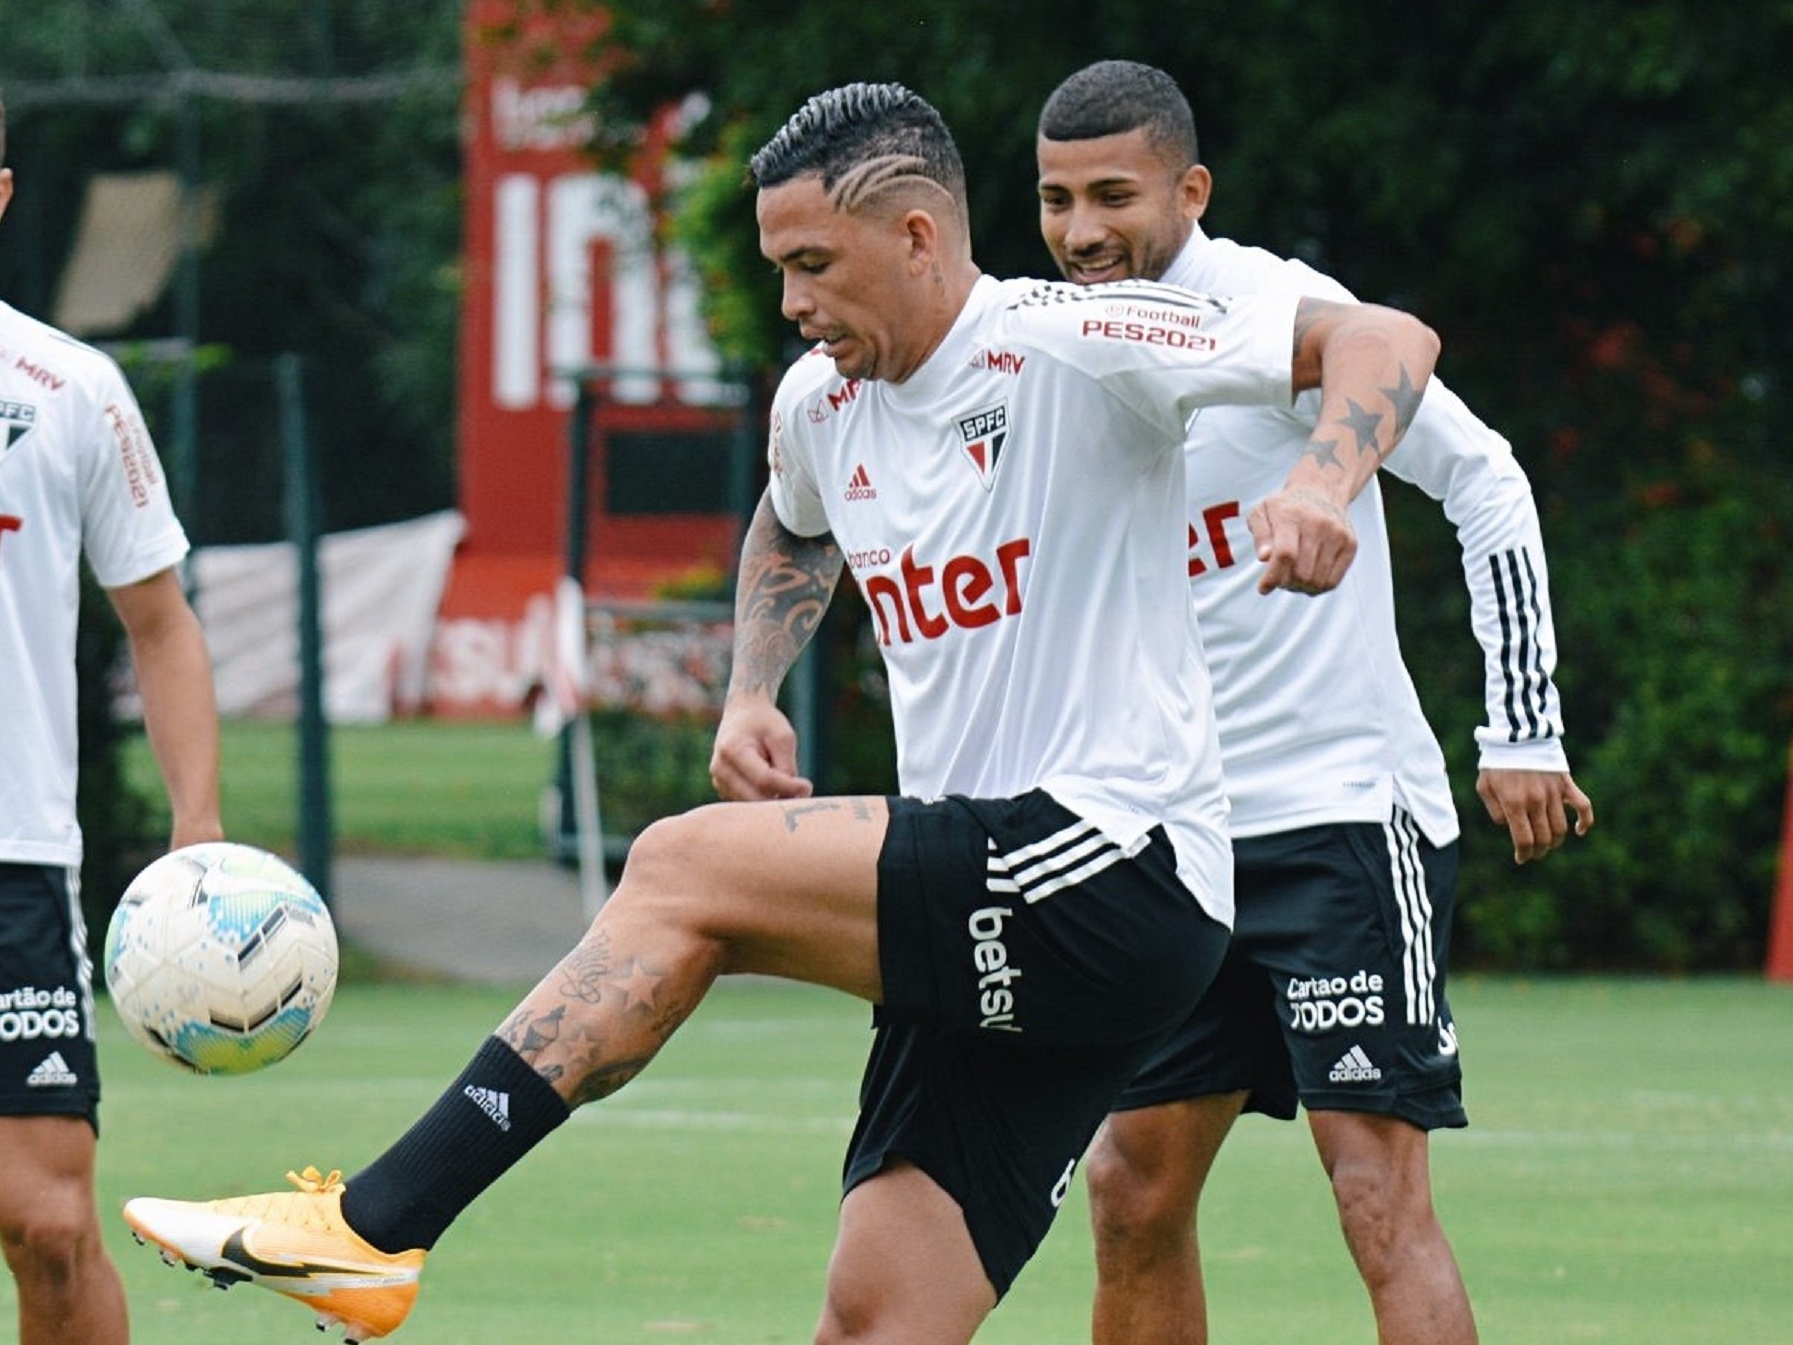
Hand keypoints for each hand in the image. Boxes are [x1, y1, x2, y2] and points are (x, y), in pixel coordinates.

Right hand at [710, 694, 813, 801]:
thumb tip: (796, 796)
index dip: (788, 787)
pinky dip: (764, 796)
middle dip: (782, 797)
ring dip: (773, 796)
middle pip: (756, 797)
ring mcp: (719, 782)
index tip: (807, 787)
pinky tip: (769, 779)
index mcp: (733, 750)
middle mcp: (721, 769)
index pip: (764, 779)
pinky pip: (749, 803)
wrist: (742, 713)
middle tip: (802, 790)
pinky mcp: (724, 790)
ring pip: (753, 804)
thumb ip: (787, 766)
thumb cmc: (764, 723)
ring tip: (778, 772)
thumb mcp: (783, 737)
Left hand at [1247, 488, 1357, 595]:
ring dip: (1300, 587)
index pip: (1285, 554)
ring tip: (1292, 578)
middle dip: (1285, 583)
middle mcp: (1319, 524)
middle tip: (1278, 579)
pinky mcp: (1350, 545)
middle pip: (1302, 572)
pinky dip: (1317, 587)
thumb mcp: (1262, 513)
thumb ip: (1260, 535)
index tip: (1263, 588)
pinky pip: (1332, 581)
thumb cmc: (1285, 508)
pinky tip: (1307, 579)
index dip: (1273, 577)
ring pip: (1317, 581)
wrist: (1319, 492)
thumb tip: (1264, 557)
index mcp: (1293, 516)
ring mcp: (1338, 535)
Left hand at [1475, 768, 1594, 863]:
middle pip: (1544, 838)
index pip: (1524, 840)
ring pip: (1561, 828)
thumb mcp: (1485, 787)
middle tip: (1533, 853)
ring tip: (1548, 844)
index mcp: (1514, 803)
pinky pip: (1583, 806)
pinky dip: (1585, 822)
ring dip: (1555, 841)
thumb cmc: (1496, 763)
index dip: (1524, 854)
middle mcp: (1536, 800)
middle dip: (1539, 851)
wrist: (1516, 736)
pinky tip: (1579, 831)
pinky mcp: (1566, 784)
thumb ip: (1495, 811)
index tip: (1521, 858)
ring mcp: (1554, 792)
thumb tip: (1510, 827)